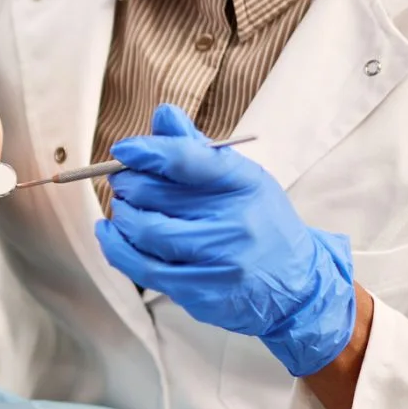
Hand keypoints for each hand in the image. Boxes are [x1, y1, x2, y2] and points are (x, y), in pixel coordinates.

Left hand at [94, 105, 356, 376]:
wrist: (296, 284)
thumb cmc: (260, 222)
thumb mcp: (242, 178)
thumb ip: (198, 150)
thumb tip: (163, 115)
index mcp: (244, 184)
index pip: (185, 159)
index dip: (146, 151)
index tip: (123, 150)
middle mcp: (234, 223)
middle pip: (155, 196)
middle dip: (128, 184)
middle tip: (123, 180)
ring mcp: (218, 262)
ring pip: (145, 232)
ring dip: (122, 215)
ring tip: (123, 206)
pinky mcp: (201, 293)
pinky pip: (144, 268)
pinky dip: (117, 247)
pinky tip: (110, 233)